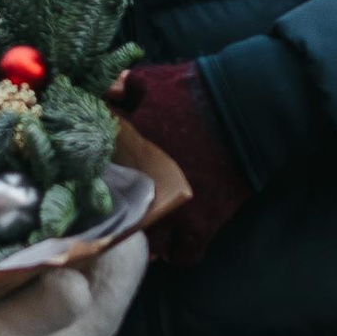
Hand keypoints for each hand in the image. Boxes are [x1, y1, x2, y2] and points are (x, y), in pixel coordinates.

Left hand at [111, 60, 250, 267]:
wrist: (246, 107)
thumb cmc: (196, 90)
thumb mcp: (149, 80)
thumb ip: (120, 87)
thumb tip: (104, 92)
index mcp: (126, 158)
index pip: (93, 181)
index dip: (91, 185)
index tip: (94, 184)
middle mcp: (143, 192)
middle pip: (116, 222)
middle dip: (114, 219)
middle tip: (117, 214)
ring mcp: (173, 213)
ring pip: (147, 245)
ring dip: (144, 239)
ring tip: (145, 229)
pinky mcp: (203, 225)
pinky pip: (183, 256)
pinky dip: (176, 253)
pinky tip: (172, 245)